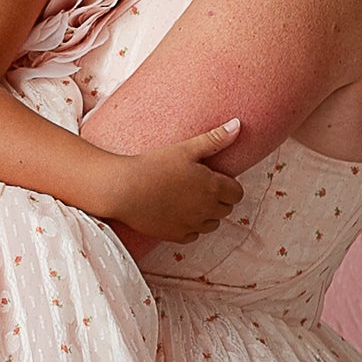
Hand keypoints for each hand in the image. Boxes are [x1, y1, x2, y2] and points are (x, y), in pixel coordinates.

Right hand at [103, 121, 241, 244]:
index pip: (237, 193)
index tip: (213, 177)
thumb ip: (215, 139)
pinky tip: (177, 212)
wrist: (124, 189)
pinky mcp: (176, 236)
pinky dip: (190, 226)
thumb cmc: (154, 165)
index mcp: (213, 187)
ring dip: (206, 214)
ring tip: (188, 198)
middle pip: (226, 209)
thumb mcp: (186, 148)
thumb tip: (238, 125)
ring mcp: (192, 225)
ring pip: (212, 224)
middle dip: (219, 199)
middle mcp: (207, 210)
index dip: (228, 185)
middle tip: (199, 185)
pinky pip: (193, 235)